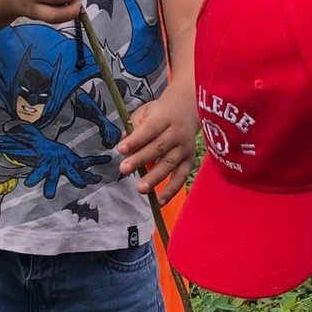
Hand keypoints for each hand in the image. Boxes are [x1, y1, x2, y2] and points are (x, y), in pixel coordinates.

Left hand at [116, 79, 198, 201]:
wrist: (188, 110)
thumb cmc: (161, 113)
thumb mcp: (146, 111)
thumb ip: (134, 126)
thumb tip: (123, 142)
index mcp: (164, 118)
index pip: (149, 129)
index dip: (136, 140)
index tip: (121, 149)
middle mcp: (177, 133)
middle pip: (158, 148)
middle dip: (141, 159)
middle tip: (124, 169)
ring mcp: (185, 148)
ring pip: (169, 164)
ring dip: (155, 178)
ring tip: (140, 189)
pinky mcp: (190, 161)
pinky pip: (181, 178)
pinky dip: (172, 190)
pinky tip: (160, 201)